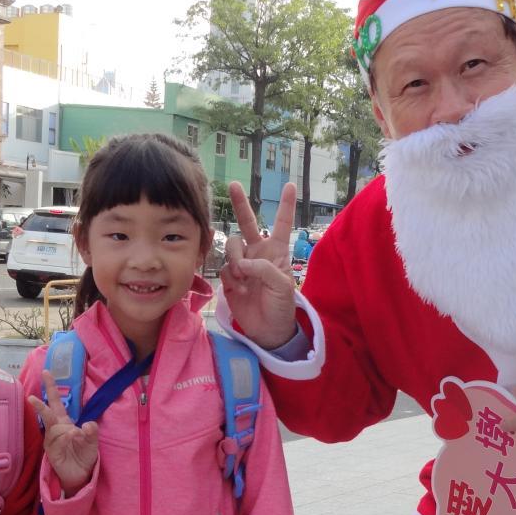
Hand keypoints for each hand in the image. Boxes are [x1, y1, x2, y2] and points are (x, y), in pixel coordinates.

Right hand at [27, 372, 99, 495]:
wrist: (81, 474)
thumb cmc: (84, 454)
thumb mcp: (93, 441)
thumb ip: (92, 432)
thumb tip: (88, 424)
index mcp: (64, 422)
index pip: (56, 402)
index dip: (51, 387)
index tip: (46, 372)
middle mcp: (56, 429)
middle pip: (47, 413)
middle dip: (40, 404)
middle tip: (32, 396)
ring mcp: (52, 441)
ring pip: (55, 428)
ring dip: (66, 430)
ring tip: (76, 435)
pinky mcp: (52, 452)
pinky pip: (58, 440)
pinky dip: (66, 437)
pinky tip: (73, 436)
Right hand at [220, 182, 298, 349]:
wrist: (267, 330)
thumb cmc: (281, 306)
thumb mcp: (282, 286)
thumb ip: (264, 269)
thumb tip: (243, 262)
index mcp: (277, 251)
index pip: (281, 224)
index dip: (286, 205)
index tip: (290, 185)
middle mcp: (258, 252)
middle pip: (248, 223)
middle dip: (241, 204)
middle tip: (233, 184)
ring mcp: (243, 264)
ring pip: (232, 246)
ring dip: (236, 260)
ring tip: (243, 278)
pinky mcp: (230, 278)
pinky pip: (225, 267)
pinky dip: (231, 277)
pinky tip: (239, 289)